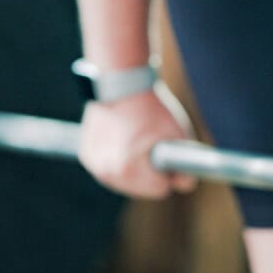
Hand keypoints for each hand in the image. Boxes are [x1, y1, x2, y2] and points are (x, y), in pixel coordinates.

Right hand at [78, 81, 196, 198]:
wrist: (122, 84)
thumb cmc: (152, 109)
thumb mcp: (177, 135)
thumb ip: (185, 165)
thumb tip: (185, 185)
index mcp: (129, 170)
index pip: (160, 188)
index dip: (169, 171)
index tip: (168, 151)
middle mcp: (107, 172)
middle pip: (141, 188)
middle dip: (151, 172)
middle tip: (153, 143)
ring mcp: (94, 164)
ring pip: (125, 180)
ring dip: (135, 168)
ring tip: (138, 140)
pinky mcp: (87, 155)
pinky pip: (111, 167)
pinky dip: (119, 159)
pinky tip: (125, 140)